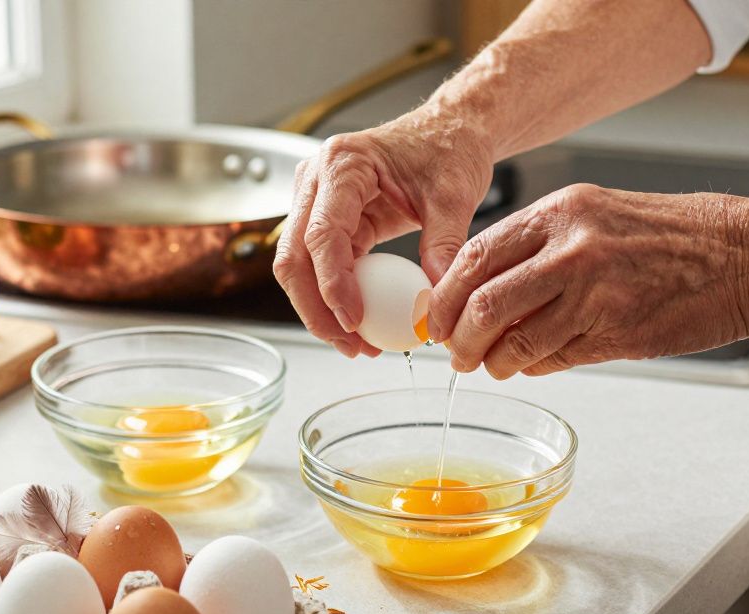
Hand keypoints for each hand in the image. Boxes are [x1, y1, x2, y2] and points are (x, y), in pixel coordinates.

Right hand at [273, 111, 494, 357]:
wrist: (447, 132)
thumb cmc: (448, 149)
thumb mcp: (454, 196)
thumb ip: (445, 245)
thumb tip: (435, 301)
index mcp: (343, 163)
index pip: (322, 233)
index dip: (331, 283)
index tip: (354, 320)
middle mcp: (316, 179)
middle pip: (294, 256)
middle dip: (316, 308)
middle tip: (351, 345)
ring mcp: (314, 200)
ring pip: (297, 267)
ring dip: (320, 310)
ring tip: (356, 344)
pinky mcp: (324, 220)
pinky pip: (317, 267)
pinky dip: (332, 298)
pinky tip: (357, 325)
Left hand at [427, 184, 748, 377]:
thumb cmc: (677, 237)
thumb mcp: (598, 217)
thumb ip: (540, 250)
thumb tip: (485, 295)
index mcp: (560, 212)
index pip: (474, 255)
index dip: (445, 296)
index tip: (436, 319)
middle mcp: (572, 247)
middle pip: (482, 301)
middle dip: (458, 337)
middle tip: (457, 353)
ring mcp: (596, 290)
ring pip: (513, 338)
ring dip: (493, 361)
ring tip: (494, 365)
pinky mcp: (620, 331)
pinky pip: (555, 358)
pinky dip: (534, 367)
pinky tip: (534, 365)